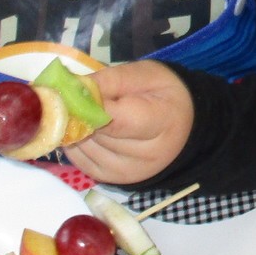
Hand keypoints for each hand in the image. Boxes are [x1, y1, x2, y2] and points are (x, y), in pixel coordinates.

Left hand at [63, 60, 194, 185]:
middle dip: (79, 115)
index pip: (116, 120)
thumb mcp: (144, 74)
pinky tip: (83, 129)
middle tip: (74, 97)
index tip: (72, 92)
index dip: (88, 106)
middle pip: (97, 135)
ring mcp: (130, 172)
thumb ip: (109, 80)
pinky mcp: (115, 180)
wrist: (183, 124)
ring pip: (85, 149)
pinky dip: (75, 144)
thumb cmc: (163, 94)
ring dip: (76, 129)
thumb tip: (72, 89)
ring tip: (83, 112)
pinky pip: (81, 162)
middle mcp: (147, 155)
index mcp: (161, 122)